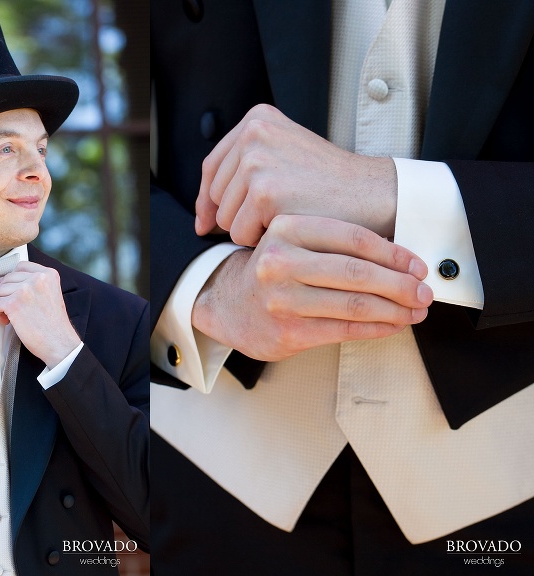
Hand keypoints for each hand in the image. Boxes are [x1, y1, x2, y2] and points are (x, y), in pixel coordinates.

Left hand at [0, 262, 80, 367]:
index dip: (15, 279)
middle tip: (15, 308)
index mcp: (49, 274)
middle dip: (8, 293)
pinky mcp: (14, 304)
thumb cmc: (53, 323)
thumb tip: (3, 280)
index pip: (21, 266)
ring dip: (2, 303)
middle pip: (8, 278)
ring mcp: (25, 290)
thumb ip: (34, 282)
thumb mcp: (51, 293)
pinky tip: (8, 321)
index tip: (17, 292)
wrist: (59, 343)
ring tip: (12, 315)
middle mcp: (37, 278)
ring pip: (0, 290)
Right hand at [192, 215, 433, 361]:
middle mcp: (280, 262)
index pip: (353, 238)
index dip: (393, 253)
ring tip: (415, 311)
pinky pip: (345, 330)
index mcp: (286, 229)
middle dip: (401, 285)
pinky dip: (377, 328)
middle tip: (424, 292)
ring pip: (355, 304)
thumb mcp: (292, 241)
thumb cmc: (272, 271)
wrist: (229, 304)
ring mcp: (282, 299)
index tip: (417, 265)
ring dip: (395, 310)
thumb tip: (399, 258)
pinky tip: (393, 325)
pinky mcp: (287, 331)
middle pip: (357, 273)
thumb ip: (333, 243)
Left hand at [195, 104, 396, 245]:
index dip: (207, 200)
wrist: (372, 194)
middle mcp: (253, 133)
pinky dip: (260, 240)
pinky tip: (288, 225)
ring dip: (250, 228)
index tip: (205, 224)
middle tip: (275, 214)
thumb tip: (200, 218)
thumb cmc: (329, 183)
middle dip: (236, 214)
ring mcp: (257, 162)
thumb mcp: (284, 155)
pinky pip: (240, 233)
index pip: (211, 168)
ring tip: (285, 215)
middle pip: (216, 194)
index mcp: (256, 119)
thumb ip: (242, 170)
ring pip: (225, 217)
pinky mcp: (265, 193)